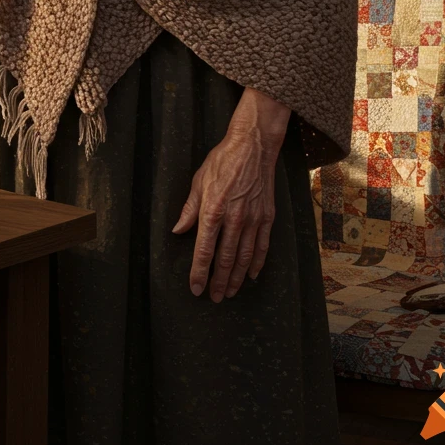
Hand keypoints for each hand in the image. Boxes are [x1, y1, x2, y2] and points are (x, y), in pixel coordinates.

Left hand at [172, 89, 289, 301]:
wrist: (253, 146)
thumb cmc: (222, 161)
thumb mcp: (199, 181)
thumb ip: (189, 209)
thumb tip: (178, 230)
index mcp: (213, 210)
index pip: (204, 250)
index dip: (199, 272)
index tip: (195, 288)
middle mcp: (234, 218)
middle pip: (226, 259)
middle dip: (219, 282)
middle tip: (214, 298)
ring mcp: (253, 219)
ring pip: (245, 257)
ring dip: (237, 278)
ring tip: (230, 292)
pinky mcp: (267, 216)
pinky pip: (263, 246)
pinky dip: (258, 263)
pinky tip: (253, 275)